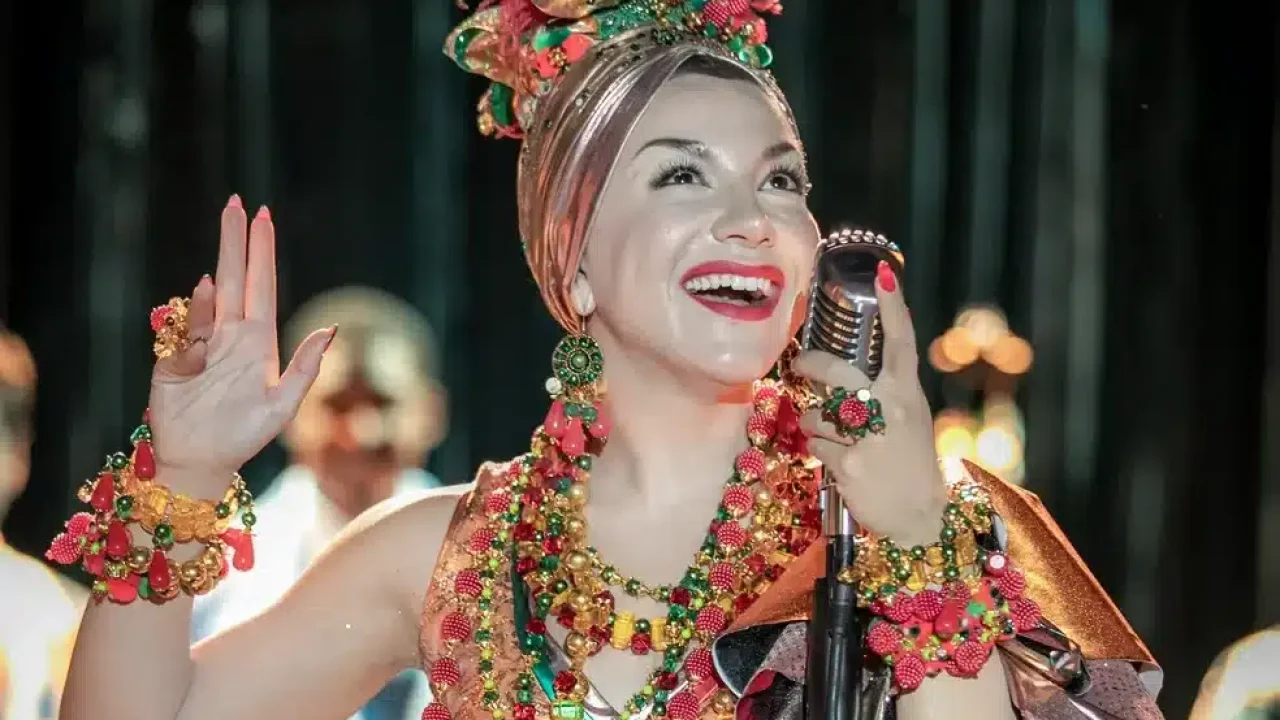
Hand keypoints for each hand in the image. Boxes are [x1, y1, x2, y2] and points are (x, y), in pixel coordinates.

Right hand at [147, 196, 334, 491]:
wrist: (202, 462)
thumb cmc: (245, 436)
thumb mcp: (284, 406)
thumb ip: (306, 368)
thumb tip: (331, 328)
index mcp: (258, 341)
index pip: (262, 285)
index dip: (262, 251)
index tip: (262, 217)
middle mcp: (229, 335)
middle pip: (234, 277)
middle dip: (235, 240)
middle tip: (236, 202)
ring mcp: (200, 344)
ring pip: (207, 300)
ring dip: (213, 282)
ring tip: (220, 277)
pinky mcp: (172, 360)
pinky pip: (181, 334)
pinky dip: (191, 324)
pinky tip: (198, 333)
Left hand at [793, 261, 947, 546]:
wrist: (921, 518)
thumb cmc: (909, 464)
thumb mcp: (908, 420)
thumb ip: (883, 395)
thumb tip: (840, 375)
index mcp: (907, 393)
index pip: (901, 341)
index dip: (892, 307)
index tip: (883, 274)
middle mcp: (891, 410)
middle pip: (837, 372)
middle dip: (811, 365)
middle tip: (801, 365)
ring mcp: (870, 438)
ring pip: (817, 413)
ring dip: (813, 423)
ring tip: (831, 436)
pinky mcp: (850, 465)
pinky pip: (815, 446)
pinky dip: (819, 452)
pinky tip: (838, 462)